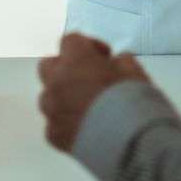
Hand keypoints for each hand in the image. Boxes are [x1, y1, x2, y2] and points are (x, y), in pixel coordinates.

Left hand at [38, 33, 150, 152]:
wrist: (126, 139)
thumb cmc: (130, 97)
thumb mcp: (133, 69)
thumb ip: (119, 60)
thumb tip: (114, 63)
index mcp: (76, 61)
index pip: (70, 40)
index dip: (88, 45)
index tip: (105, 57)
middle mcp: (57, 82)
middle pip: (47, 65)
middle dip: (65, 67)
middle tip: (87, 76)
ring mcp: (52, 110)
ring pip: (47, 95)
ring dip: (62, 94)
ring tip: (85, 104)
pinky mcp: (52, 135)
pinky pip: (53, 122)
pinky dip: (65, 120)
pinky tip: (85, 125)